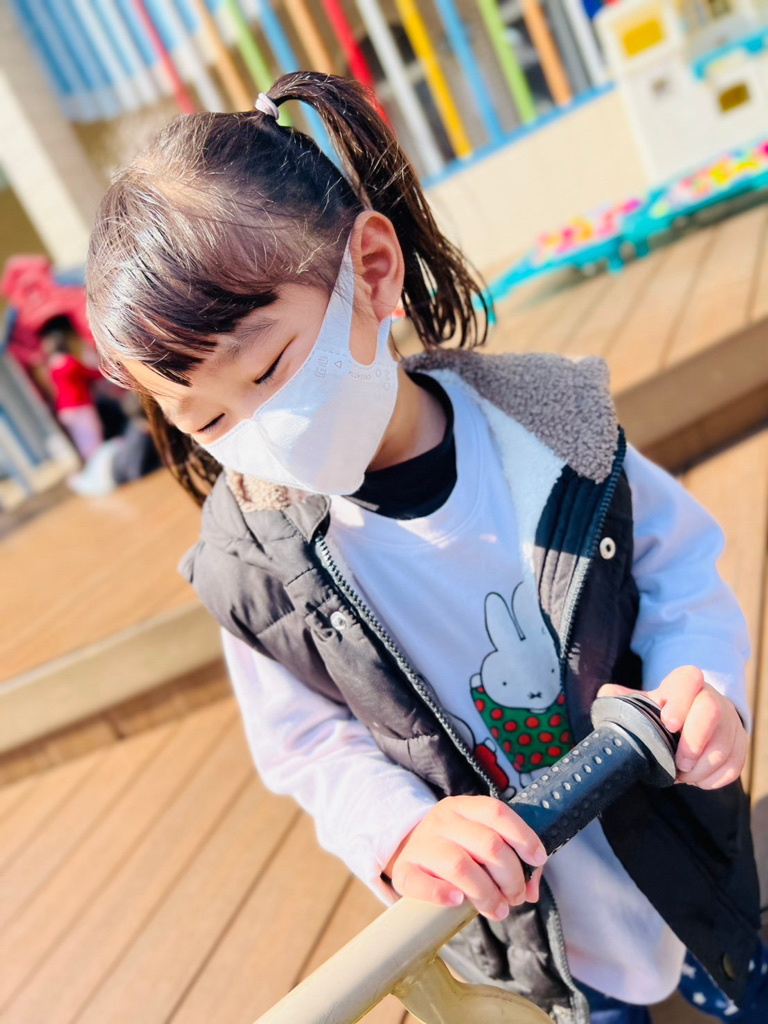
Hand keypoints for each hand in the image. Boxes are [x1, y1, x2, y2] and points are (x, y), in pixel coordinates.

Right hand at [385, 795, 546, 921]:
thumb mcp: (481, 843)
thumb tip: (531, 891)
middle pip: (488, 844)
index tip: (537, 859)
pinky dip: (442, 894)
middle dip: (511, 877)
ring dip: (487, 895)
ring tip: (498, 910)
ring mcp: (421, 844)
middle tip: (515, 897)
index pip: (496, 811)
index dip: (523, 836)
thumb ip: (513, 860)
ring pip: (461, 866)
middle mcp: (441, 820)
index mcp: (463, 807)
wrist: (411, 855)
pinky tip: (458, 902)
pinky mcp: (403, 871)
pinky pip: (421, 884)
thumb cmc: (458, 851)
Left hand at [598, 666, 746, 788]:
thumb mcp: (644, 702)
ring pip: (724, 746)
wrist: (694, 719)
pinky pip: (734, 766)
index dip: (680, 701)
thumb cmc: (663, 712)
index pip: (689, 679)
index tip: (667, 723)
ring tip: (681, 775)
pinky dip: (713, 779)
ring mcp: (730, 722)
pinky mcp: (740, 745)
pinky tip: (696, 779)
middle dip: (694, 742)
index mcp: (686, 684)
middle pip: (712, 712)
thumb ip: (623, 698)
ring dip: (701, 768)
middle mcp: (712, 698)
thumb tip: (605, 695)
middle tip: (678, 763)